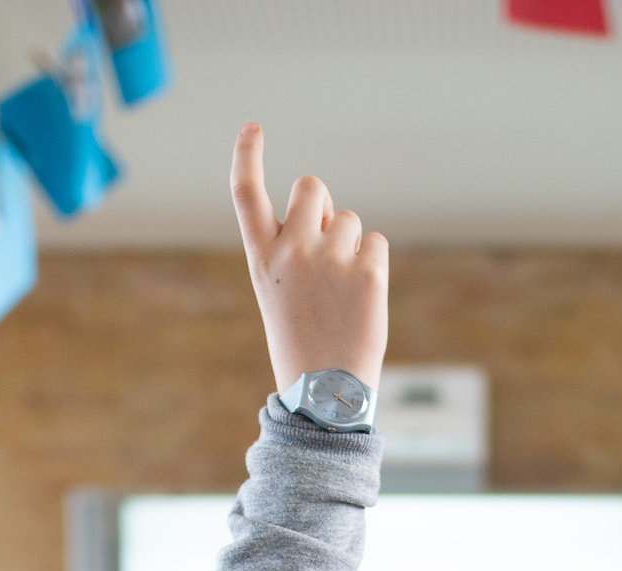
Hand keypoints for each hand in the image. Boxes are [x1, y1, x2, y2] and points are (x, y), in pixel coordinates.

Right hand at [230, 124, 387, 398]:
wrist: (325, 393)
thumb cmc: (302, 342)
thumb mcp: (281, 292)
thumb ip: (297, 248)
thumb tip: (331, 217)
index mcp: (262, 257)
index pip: (245, 193)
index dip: (247, 155)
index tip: (253, 127)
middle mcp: (291, 249)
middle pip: (312, 187)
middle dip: (323, 205)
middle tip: (326, 247)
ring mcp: (330, 258)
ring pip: (349, 220)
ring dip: (350, 246)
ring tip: (341, 293)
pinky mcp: (367, 271)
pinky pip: (376, 243)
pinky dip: (373, 265)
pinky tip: (362, 298)